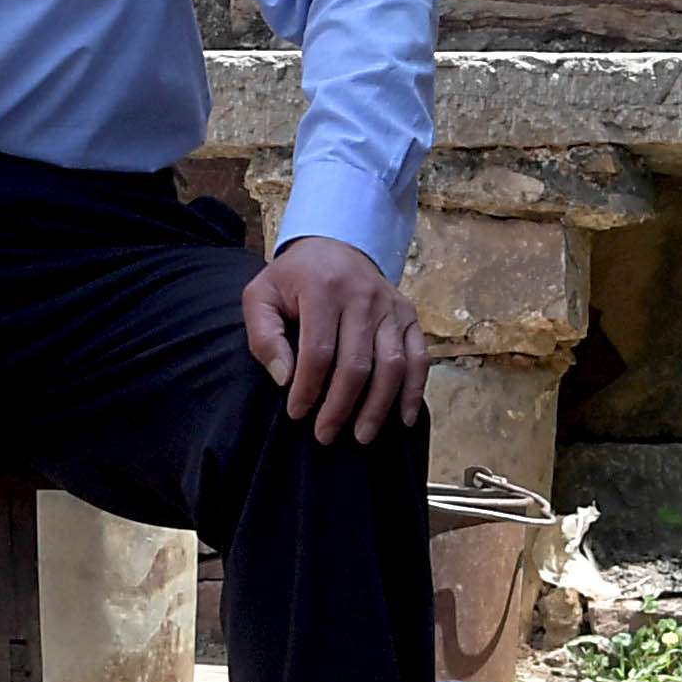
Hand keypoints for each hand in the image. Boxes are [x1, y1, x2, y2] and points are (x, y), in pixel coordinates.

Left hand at [241, 234, 427, 447]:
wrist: (334, 245)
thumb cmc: (293, 279)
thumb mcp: (261, 296)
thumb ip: (264, 336)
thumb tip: (285, 378)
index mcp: (323, 288)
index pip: (318, 351)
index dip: (308, 388)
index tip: (296, 413)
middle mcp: (363, 295)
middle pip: (357, 363)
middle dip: (341, 406)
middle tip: (325, 435)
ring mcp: (391, 306)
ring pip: (392, 364)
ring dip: (378, 406)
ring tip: (361, 436)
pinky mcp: (409, 315)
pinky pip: (419, 357)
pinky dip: (414, 390)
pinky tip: (402, 419)